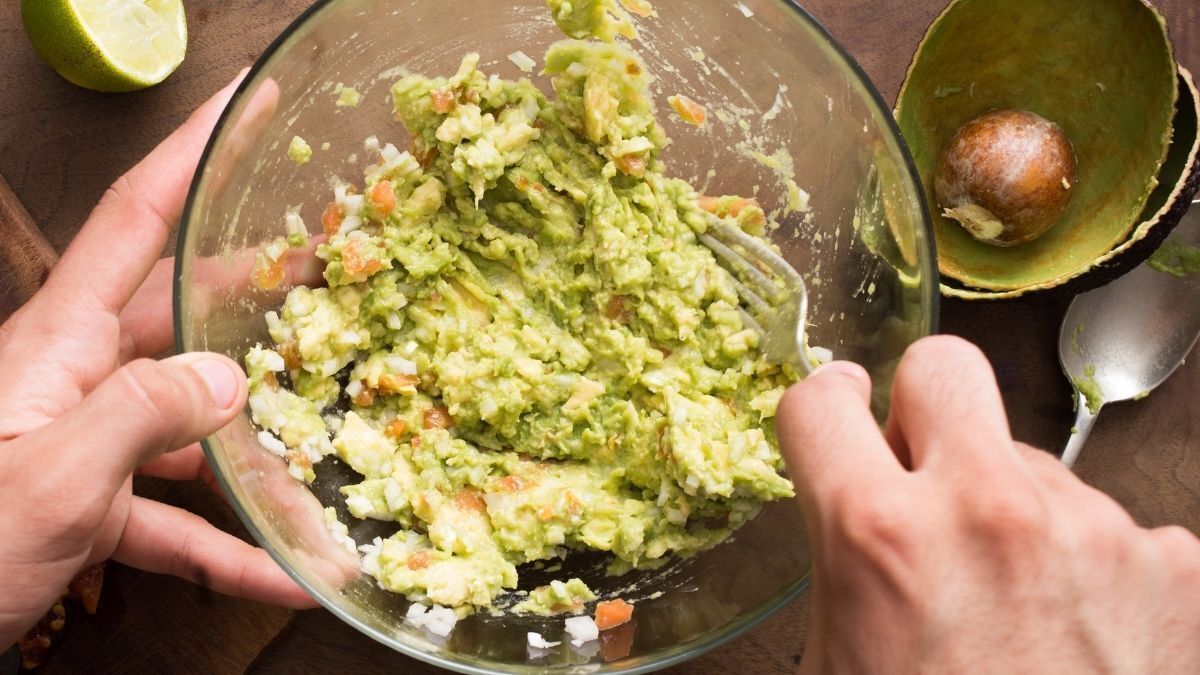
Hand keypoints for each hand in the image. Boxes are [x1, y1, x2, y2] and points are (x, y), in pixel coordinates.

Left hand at [0, 72, 314, 646]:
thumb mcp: (48, 482)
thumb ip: (139, 417)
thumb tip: (227, 375)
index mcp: (57, 346)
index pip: (136, 220)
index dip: (196, 151)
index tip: (249, 101)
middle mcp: (76, 382)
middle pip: (180, 312)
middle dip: (255, 287)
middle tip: (325, 263)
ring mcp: (87, 446)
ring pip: (192, 423)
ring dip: (262, 442)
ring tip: (330, 433)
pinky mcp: (93, 507)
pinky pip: (179, 518)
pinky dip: (234, 546)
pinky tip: (289, 571)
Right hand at [777, 336, 1199, 673]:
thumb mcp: (838, 663)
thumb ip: (842, 559)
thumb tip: (851, 495)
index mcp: (879, 536)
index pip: (818, 400)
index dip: (822, 406)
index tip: (839, 413)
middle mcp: (986, 508)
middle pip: (945, 364)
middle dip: (925, 405)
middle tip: (926, 465)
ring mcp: (1091, 526)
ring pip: (1031, 457)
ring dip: (1014, 507)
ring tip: (1019, 606)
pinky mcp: (1172, 558)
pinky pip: (1108, 519)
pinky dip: (1088, 561)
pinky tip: (1080, 632)